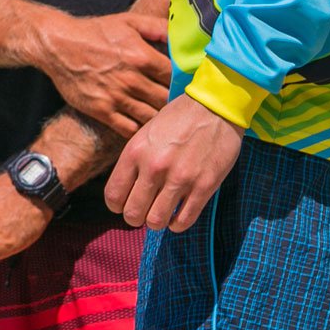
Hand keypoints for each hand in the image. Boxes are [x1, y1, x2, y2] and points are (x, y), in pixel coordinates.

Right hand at [32, 9, 171, 138]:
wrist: (59, 45)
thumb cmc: (95, 32)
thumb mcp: (129, 21)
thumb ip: (158, 27)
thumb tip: (181, 35)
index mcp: (142, 57)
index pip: (175, 77)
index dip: (183, 82)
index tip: (185, 85)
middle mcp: (131, 79)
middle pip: (166, 100)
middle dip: (174, 103)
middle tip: (179, 106)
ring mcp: (116, 97)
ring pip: (151, 117)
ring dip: (160, 119)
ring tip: (165, 119)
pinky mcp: (102, 111)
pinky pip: (129, 129)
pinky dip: (140, 131)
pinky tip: (143, 127)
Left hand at [103, 94, 241, 230]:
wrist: (216, 105)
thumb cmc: (179, 118)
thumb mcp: (147, 133)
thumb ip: (135, 162)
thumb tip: (126, 193)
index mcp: (136, 152)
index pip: (113, 197)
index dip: (118, 205)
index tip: (128, 202)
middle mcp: (155, 167)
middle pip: (132, 215)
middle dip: (137, 217)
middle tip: (146, 209)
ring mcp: (180, 178)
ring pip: (156, 222)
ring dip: (158, 221)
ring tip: (163, 211)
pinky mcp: (204, 186)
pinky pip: (183, 221)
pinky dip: (178, 224)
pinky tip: (179, 213)